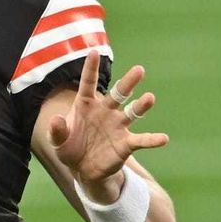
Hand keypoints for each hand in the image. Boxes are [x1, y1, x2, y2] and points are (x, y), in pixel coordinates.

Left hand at [48, 51, 168, 197]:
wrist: (83, 169)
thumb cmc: (69, 148)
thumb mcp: (57, 141)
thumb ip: (57, 130)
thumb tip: (56, 119)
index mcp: (86, 105)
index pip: (88, 83)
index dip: (90, 68)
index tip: (94, 52)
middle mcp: (105, 111)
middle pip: (119, 93)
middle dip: (128, 82)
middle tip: (139, 70)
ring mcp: (118, 126)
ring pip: (133, 112)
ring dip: (142, 105)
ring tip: (150, 97)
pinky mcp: (126, 143)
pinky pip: (142, 140)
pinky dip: (152, 139)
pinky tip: (163, 138)